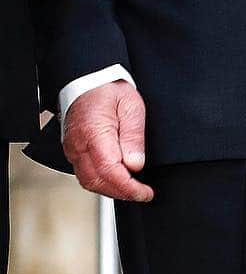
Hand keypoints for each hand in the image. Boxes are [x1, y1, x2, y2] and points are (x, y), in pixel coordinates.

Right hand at [63, 81, 153, 202]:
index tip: (145, 192)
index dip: (128, 187)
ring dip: (111, 190)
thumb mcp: (131, 106)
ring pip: (89, 181)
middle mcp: (78, 145)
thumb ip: (133, 136)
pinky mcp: (73, 151)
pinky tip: (116, 181)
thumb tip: (135, 164)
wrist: (89, 81)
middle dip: (121, 192)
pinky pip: (84, 174)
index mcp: (94, 133)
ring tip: (132, 189)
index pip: (109, 170)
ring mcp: (72, 150)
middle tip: (142, 193)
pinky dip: (101, 182)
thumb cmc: (110, 90)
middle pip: (97, 181)